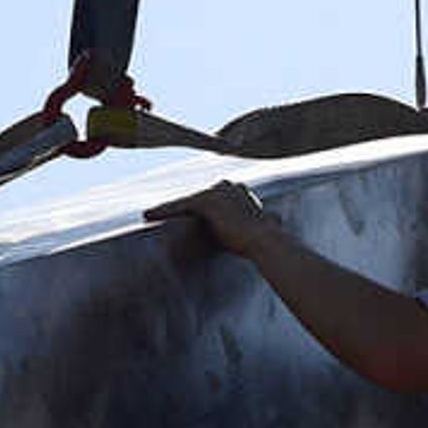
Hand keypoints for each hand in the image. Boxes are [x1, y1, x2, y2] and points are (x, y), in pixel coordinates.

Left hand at [146, 178, 276, 256]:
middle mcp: (227, 186)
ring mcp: (216, 192)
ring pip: (185, 202)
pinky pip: (179, 206)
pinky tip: (147, 215)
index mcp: (240, 190)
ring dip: (166, 209)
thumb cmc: (267, 238)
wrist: (265, 241)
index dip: (196, 207)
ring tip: (148, 215)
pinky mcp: (207, 201)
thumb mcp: (266, 223)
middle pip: (195, 197)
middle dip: (179, 207)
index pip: (211, 196)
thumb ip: (269, 219)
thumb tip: (279, 218)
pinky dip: (162, 211)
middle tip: (158, 213)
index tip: (184, 211)